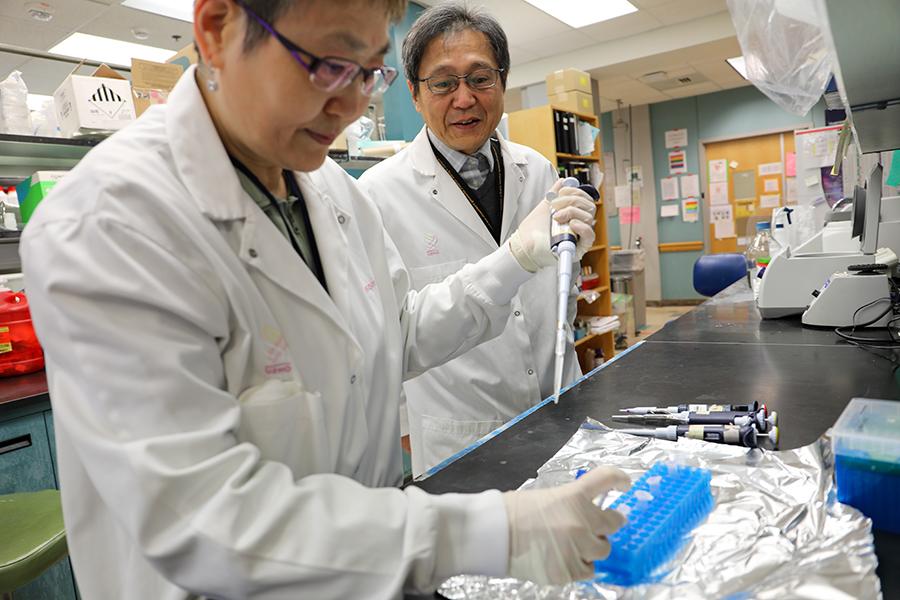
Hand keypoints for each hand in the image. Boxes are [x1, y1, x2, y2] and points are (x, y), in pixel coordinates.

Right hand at [504, 466, 630, 584]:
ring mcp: (577, 547)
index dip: (620, 479)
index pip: (607, 478)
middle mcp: (581, 521)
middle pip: (615, 522)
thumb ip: (573, 503)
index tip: (625, 484)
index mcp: (574, 496)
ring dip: (592, 547)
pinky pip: (588, 570)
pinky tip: (562, 557)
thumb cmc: (514, 512)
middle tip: (594, 527)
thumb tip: (592, 513)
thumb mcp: (548, 496)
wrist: (494, 534)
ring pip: (603, 550)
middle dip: (606, 524)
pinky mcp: (569, 570)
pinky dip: (579, 565)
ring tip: (571, 545)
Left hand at [508, 179, 596, 271]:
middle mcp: (578, 225)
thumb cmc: (533, 230)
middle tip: (555, 205)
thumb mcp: (545, 206)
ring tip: (556, 217)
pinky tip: (571, 224)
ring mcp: (579, 236)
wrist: (524, 244)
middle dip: (572, 200)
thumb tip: (562, 181)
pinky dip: (582, 227)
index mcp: (573, 215)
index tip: (562, 191)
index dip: (576, 192)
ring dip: (572, 212)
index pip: (585, 199)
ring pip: (589, 218)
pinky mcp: (578, 248)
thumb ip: (555, 193)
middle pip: (589, 207)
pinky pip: (589, 235)